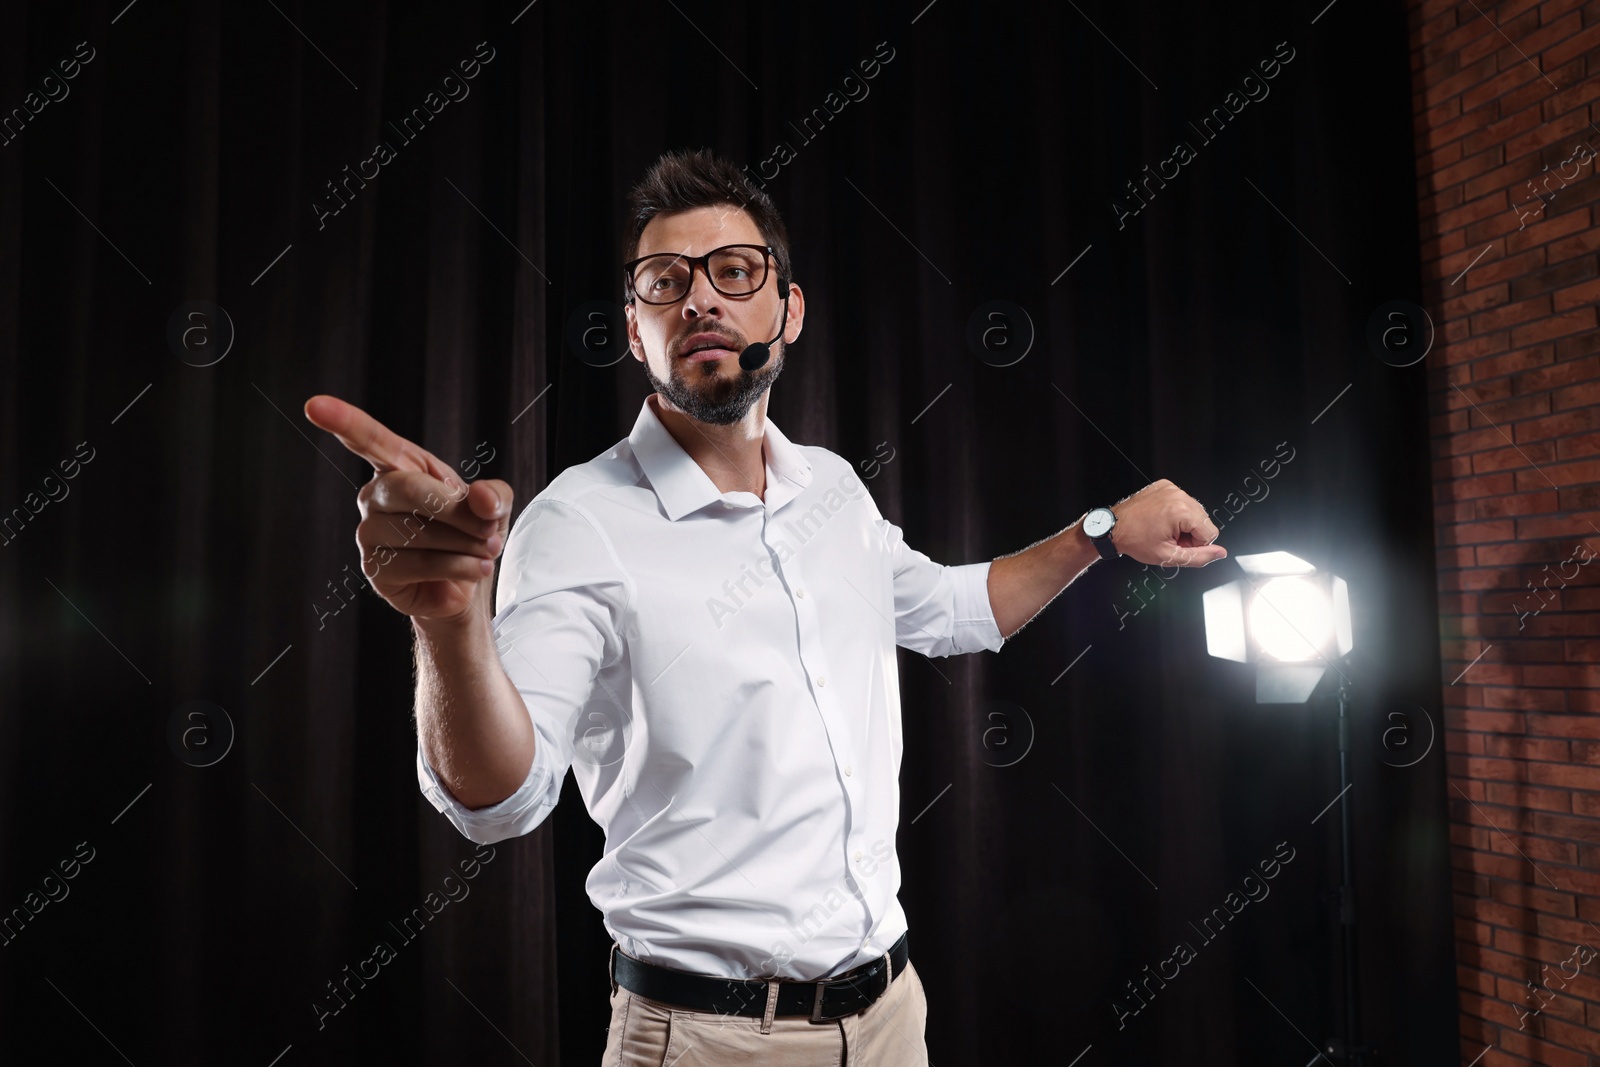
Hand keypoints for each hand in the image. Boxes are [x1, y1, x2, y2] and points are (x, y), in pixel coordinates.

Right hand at [303, 395, 512, 623]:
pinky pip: (420, 563)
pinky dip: (459, 567)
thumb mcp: (492, 505)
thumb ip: (493, 494)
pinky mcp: (374, 568)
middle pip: (409, 489)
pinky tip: (472, 569)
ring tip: (485, 551)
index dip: (344, 422)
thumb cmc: (471, 533)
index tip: (315, 405)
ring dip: (467, 544)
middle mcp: (375, 495)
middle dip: (458, 512)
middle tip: (489, 529)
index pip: (370, 440)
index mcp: (399, 467)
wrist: (466, 582)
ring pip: (420, 532)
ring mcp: (369, 532)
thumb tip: (479, 497)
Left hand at [1108, 479, 1225, 567]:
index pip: (1211, 533)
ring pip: (1195, 512)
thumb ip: (1199, 557)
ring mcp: (1172, 488)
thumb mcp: (1168, 556)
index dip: (1196, 545)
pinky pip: (1182, 502)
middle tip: (1169, 538)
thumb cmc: (1134, 540)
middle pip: (1204, 521)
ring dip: (1184, 524)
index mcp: (1181, 511)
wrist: (1113, 527)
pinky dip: (1176, 513)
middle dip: (1190, 534)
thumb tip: (1220, 553)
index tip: (1178, 545)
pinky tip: (1161, 520)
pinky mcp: (1165, 486)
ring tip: (1164, 529)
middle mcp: (1178, 495)